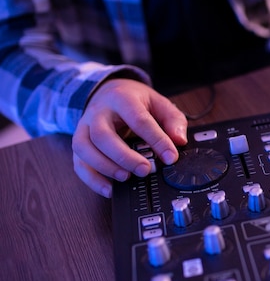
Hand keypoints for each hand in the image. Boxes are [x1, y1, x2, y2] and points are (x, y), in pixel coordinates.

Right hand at [72, 79, 187, 197]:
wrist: (107, 91)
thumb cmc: (134, 100)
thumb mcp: (159, 103)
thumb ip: (173, 120)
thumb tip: (179, 140)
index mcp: (122, 98)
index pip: (138, 120)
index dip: (156, 140)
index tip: (170, 157)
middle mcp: (99, 112)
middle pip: (103, 135)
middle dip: (124, 157)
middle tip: (145, 170)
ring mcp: (84, 127)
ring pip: (84, 148)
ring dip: (105, 167)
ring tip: (126, 178)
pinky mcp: (79, 142)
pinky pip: (78, 162)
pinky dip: (92, 179)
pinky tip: (109, 189)